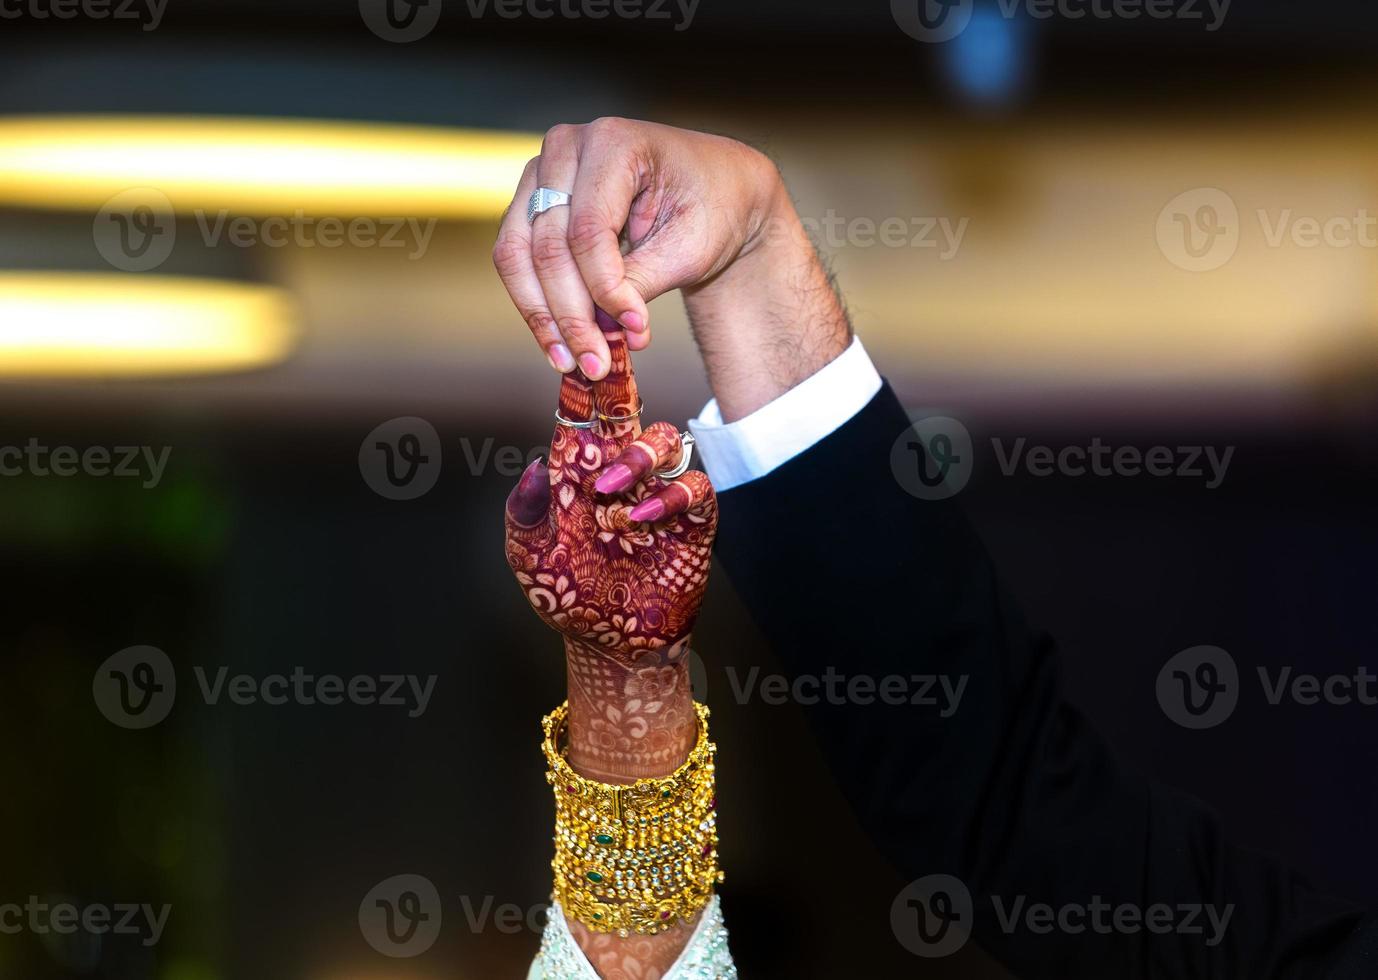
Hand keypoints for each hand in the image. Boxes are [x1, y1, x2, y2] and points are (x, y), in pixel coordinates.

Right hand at [492, 118, 850, 420]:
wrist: (715, 192)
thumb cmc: (712, 208)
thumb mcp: (692, 246)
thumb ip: (644, 280)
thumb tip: (608, 328)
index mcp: (614, 141)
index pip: (588, 229)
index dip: (604, 288)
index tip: (635, 332)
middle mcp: (566, 147)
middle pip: (547, 245)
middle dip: (572, 314)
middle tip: (595, 365)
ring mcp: (542, 172)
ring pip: (518, 255)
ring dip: (542, 316)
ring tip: (573, 363)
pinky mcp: (532, 201)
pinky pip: (518, 259)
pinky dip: (537, 304)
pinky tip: (561, 344)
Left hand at [504, 311, 717, 780]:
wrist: (614, 646)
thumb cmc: (567, 599)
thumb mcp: (530, 556)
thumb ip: (527, 509)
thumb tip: (537, 461)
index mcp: (577, 472)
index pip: (579, 414)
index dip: (580, 379)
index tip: (581, 340)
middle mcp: (619, 471)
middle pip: (624, 409)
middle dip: (621, 375)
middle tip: (616, 344)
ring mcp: (656, 493)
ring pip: (661, 439)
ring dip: (637, 455)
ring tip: (612, 491)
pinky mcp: (691, 520)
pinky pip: (691, 485)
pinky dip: (669, 494)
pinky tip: (642, 517)